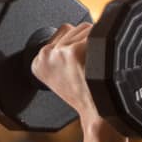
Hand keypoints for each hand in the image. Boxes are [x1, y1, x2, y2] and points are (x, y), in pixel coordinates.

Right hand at [31, 24, 115, 138]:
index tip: (79, 64)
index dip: (74, 45)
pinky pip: (96, 32)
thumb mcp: (62, 75)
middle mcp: (46, 56)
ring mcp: (62, 53)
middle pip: (72, 28)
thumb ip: (60, 52)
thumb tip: (71, 33)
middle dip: (84, 42)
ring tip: (95, 65)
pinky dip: (104, 44)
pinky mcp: (77, 51)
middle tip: (89, 67)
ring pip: (85, 29)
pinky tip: (102, 63)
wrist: (98, 114)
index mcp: (38, 63)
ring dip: (95, 42)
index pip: (60, 32)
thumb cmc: (85, 96)